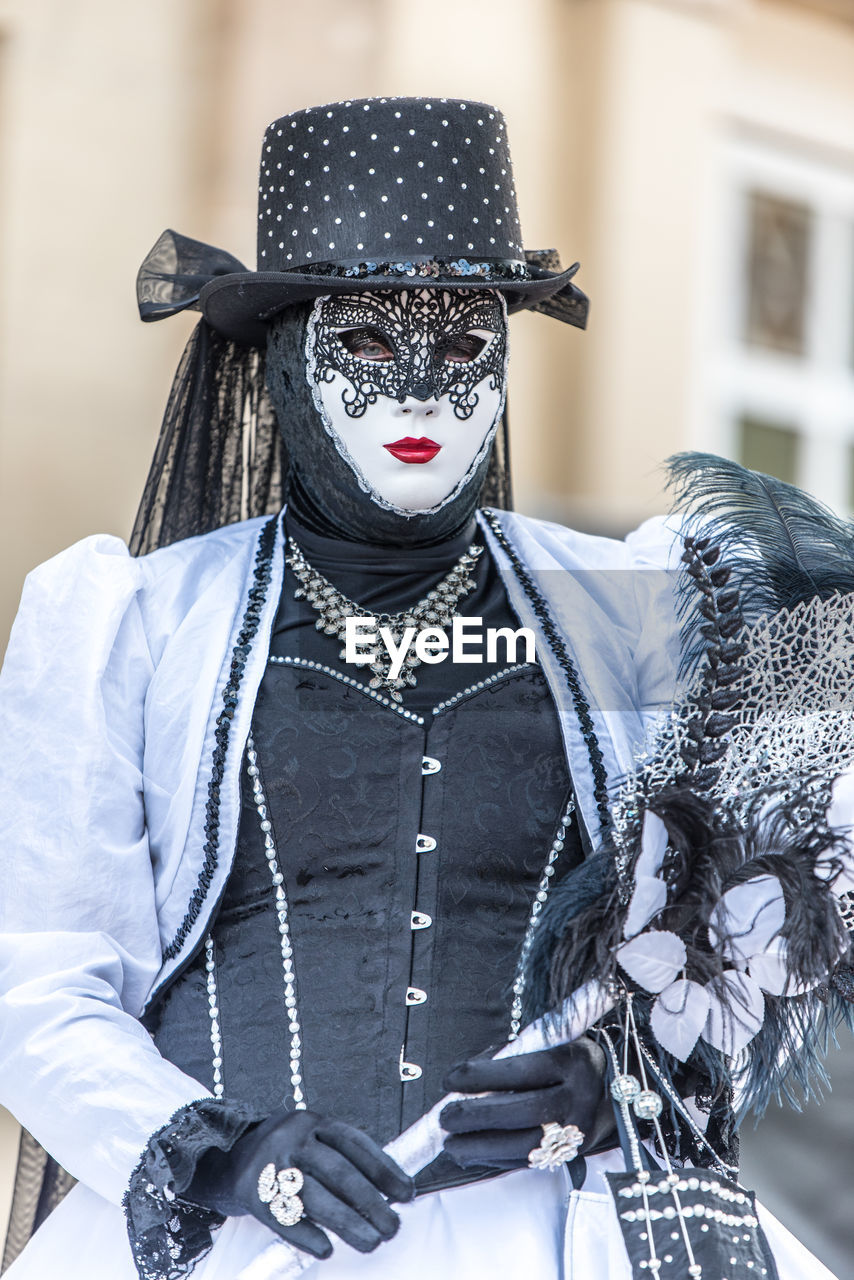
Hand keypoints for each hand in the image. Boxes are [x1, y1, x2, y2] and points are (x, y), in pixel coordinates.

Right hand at [186, 1109, 413, 1258]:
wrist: (229, 1156)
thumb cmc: (287, 1153)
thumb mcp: (313, 1140)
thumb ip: (345, 1159)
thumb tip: (390, 1191)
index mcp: (315, 1122)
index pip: (356, 1144)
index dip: (384, 1169)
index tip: (406, 1194)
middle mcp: (294, 1137)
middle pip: (339, 1172)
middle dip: (371, 1203)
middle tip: (392, 1227)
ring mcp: (272, 1163)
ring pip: (316, 1197)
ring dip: (347, 1223)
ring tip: (371, 1242)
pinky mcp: (253, 1191)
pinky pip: (284, 1217)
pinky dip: (307, 1235)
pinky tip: (327, 1249)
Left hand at [439, 1037, 614, 1169]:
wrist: (618, 1089)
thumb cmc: (570, 1060)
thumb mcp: (548, 1045)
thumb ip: (510, 1057)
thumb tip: (464, 1077)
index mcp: (572, 1060)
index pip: (520, 1070)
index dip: (480, 1076)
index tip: (450, 1078)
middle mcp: (579, 1097)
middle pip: (522, 1111)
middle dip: (476, 1116)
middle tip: (445, 1117)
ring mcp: (578, 1130)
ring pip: (525, 1145)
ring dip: (481, 1147)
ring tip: (451, 1143)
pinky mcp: (573, 1154)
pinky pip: (530, 1162)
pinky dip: (497, 1159)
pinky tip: (472, 1154)